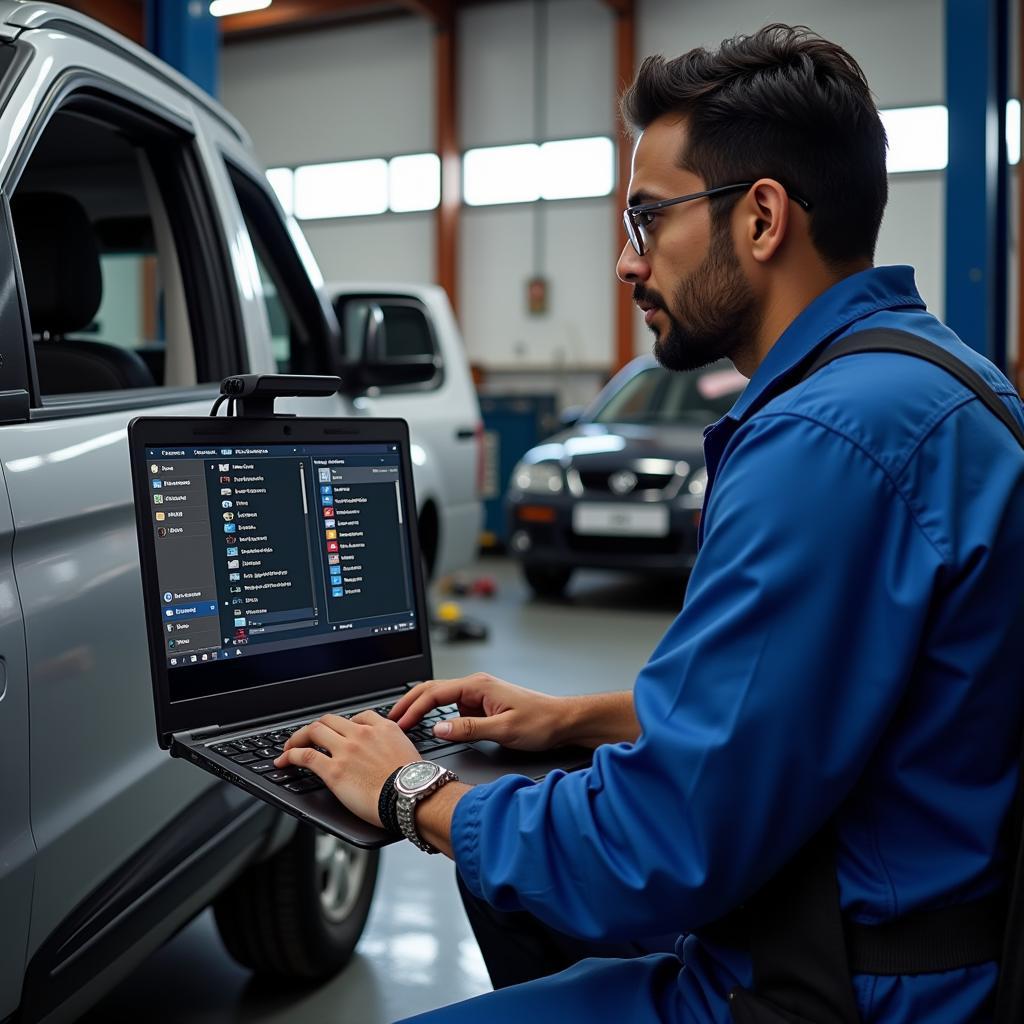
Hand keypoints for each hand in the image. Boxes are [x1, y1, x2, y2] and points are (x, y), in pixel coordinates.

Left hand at [274, 711, 420, 826]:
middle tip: (308, 737)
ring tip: (290, 746)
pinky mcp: (333, 770)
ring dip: (298, 737)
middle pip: (330, 720)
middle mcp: (362, 734)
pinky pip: (304, 755)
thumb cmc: (415, 782)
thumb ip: (392, 748)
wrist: (412, 796)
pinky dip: (290, 754)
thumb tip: (387, 758)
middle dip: (316, 728)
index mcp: (383, 728)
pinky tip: (284, 760)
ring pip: (314, 731)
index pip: (358, 717)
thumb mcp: (408, 753)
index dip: (344, 724)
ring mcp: (346, 750)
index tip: (339, 732)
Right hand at [390, 672, 563, 751]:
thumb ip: (469, 729)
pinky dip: (436, 716)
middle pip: (432, 690)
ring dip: (421, 709)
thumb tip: (439, 729)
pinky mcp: (483, 706)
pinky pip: (453, 709)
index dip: (413, 708)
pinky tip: (429, 727)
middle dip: (409, 703)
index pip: (435, 692)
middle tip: (390, 720)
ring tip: (403, 724)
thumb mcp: (504, 729)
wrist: (563, 721)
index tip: (398, 723)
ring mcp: (479, 696)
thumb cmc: (541, 722)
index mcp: (478, 685)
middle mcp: (476, 686)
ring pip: (441, 699)